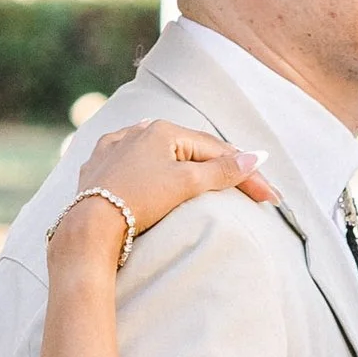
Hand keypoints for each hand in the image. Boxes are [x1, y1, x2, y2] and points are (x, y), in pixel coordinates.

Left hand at [57, 122, 277, 261]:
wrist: (89, 224)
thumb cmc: (139, 200)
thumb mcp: (186, 184)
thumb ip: (221, 171)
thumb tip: (255, 157)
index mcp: (163, 131)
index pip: (215, 151)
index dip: (245, 173)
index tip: (268, 196)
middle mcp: (137, 131)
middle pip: (189, 148)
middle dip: (218, 166)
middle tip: (246, 185)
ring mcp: (114, 147)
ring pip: (158, 150)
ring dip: (183, 159)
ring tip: (203, 169)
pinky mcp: (97, 167)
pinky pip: (130, 161)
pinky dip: (148, 166)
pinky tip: (148, 165)